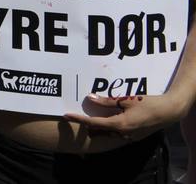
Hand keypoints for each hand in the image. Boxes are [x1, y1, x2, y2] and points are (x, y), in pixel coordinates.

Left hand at [64, 90, 187, 142]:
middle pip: (98, 131)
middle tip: (74, 117)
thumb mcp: (126, 100)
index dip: (79, 119)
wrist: (168, 112)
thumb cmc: (148, 104)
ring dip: (97, 128)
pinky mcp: (134, 136)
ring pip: (107, 134)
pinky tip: (104, 122)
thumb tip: (90, 98)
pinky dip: (107, 129)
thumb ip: (107, 101)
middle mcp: (123, 134)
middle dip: (86, 125)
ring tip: (87, 119)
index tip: (66, 116)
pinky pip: (116, 134)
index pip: (94, 123)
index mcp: (119, 125)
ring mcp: (129, 137)